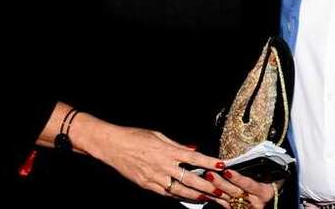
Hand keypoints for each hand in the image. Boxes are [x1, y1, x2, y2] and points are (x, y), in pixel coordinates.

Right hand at [81, 121, 223, 201]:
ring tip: (206, 198)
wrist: (113, 146)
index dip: (209, 162)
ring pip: (179, 190)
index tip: (221, 164)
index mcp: (168, 151)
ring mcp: (155, 177)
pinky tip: (185, 198)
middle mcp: (163, 166)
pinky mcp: (147, 185)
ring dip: (194, 195)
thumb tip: (193, 150)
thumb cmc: (135, 136)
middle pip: (190, 179)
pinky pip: (165, 193)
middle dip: (206, 186)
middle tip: (219, 191)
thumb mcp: (158, 135)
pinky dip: (176, 196)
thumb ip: (177, 145)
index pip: (194, 158)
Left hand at [204, 168, 281, 208]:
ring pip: (226, 198)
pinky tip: (205, 192)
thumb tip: (254, 155)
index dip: (237, 178)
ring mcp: (245, 207)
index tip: (227, 170)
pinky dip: (213, 198)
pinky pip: (222, 204)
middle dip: (221, 183)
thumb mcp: (272, 176)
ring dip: (214, 189)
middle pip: (235, 192)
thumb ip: (263, 168)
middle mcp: (254, 202)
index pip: (249, 185)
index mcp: (264, 192)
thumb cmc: (272, 182)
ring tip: (205, 180)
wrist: (271, 199)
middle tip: (210, 173)